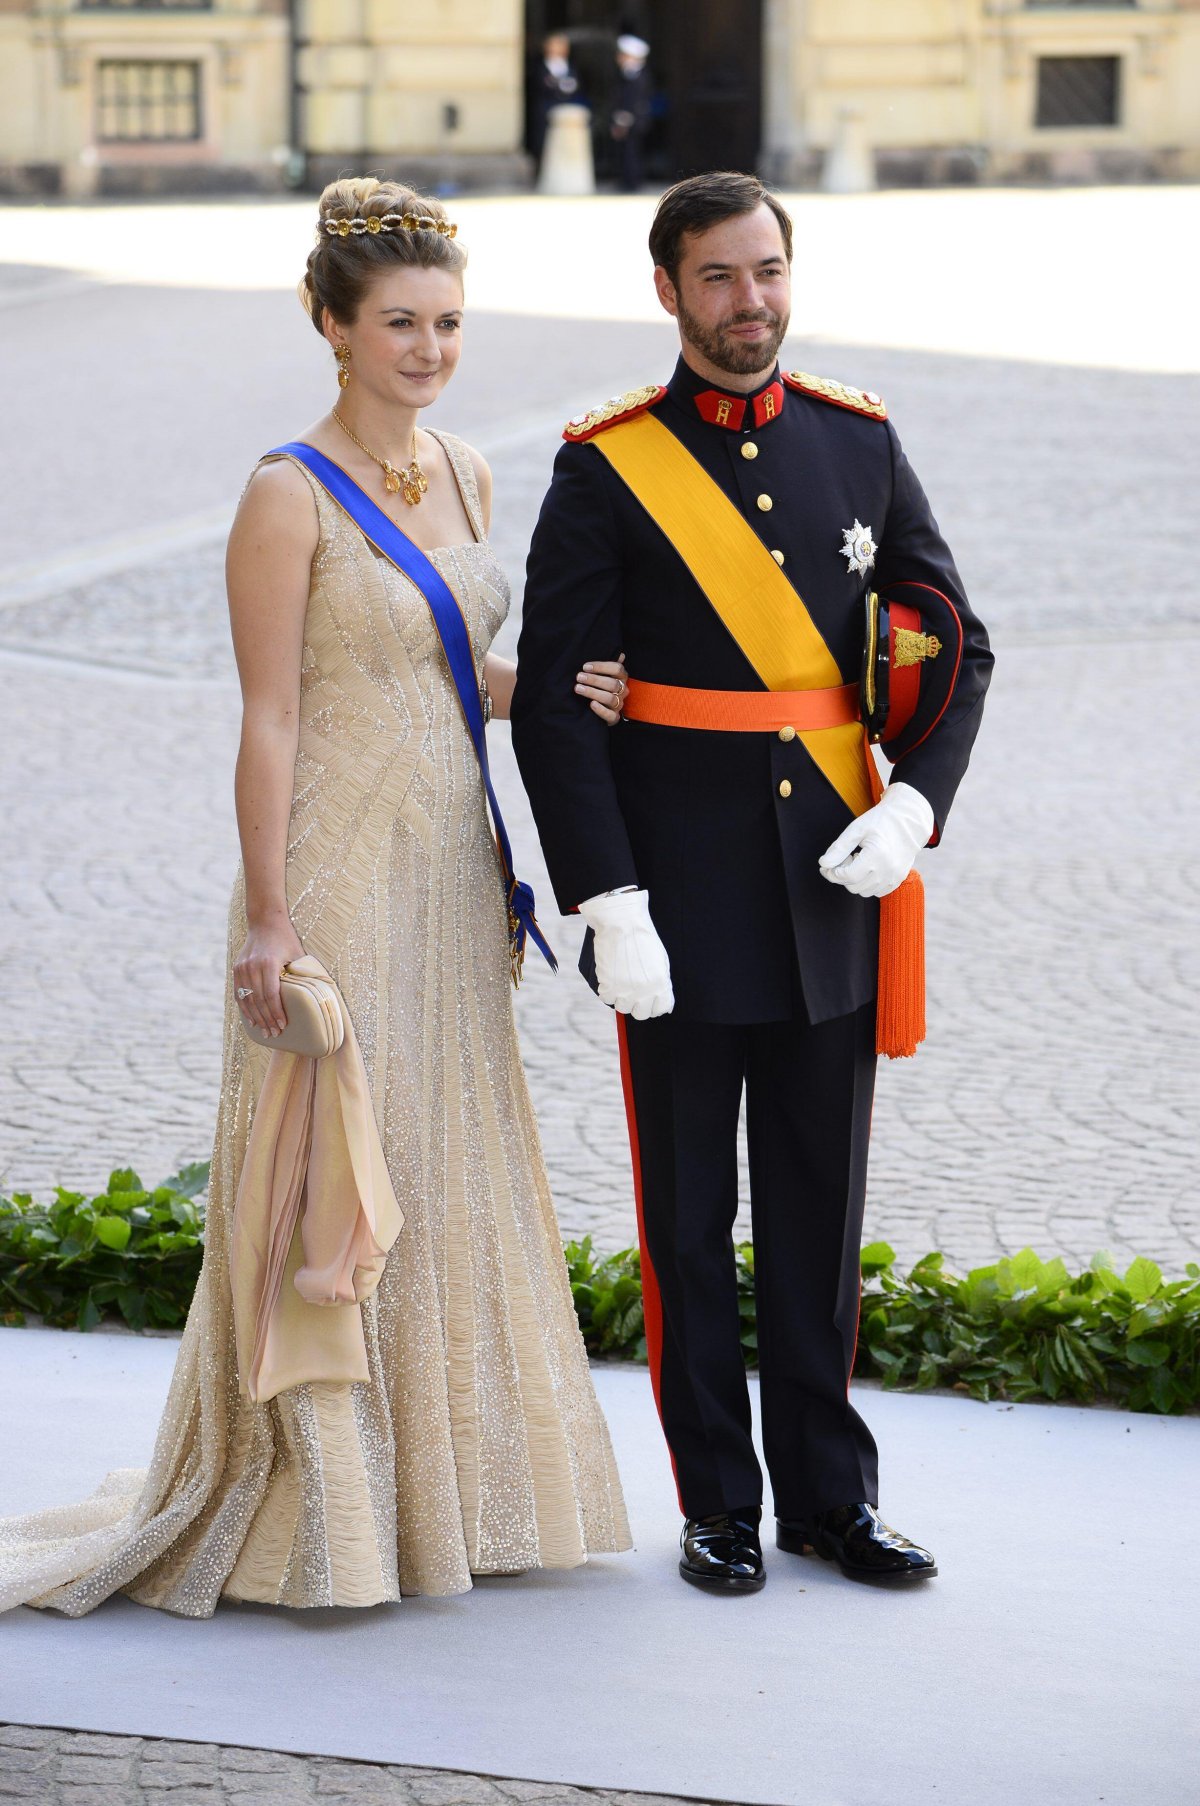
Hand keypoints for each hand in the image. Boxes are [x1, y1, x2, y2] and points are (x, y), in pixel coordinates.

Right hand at [233, 918, 306, 1038]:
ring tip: (263, 1031)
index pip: (271, 995)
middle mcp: (252, 966)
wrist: (265, 922)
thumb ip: (300, 974)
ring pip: (247, 1000)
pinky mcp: (236, 969)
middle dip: (267, 1020)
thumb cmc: (286, 939)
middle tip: (273, 1034)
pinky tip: (251, 1020)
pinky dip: (245, 1008)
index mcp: (269, 964)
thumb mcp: (297, 954)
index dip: (276, 1013)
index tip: (282, 1025)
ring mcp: (242, 968)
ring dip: (255, 1018)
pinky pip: (239, 994)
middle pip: (259, 1001)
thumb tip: (313, 996)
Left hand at [575, 653, 626, 725]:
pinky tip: (591, 704)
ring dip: (593, 692)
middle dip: (594, 680)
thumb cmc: (599, 685)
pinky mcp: (614, 717)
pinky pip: (610, 715)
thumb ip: (606, 665)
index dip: (601, 667)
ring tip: (578, 688)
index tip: (585, 666)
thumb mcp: (602, 673)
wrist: (597, 708)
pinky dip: (601, 710)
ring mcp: (619, 704)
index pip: (617, 669)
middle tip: (579, 677)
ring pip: (610, 698)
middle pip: (613, 684)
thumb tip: (620, 654)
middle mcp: (623, 690)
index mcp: (622, 677)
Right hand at [577, 888, 673, 1018]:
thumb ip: (662, 984)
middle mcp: (644, 991)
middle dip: (638, 1004)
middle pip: (641, 1014)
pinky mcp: (607, 985)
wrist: (621, 922)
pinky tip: (610, 976)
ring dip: (621, 997)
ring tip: (620, 979)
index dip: (654, 1004)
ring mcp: (625, 990)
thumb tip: (664, 1005)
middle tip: (633, 989)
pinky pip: (606, 998)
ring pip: (622, 1008)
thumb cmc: (642, 938)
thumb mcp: (661, 961)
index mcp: (661, 985)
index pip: (661, 1009)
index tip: (649, 997)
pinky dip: (606, 989)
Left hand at [818, 782, 934, 898]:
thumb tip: (824, 864)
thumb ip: (839, 848)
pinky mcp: (898, 879)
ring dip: (855, 880)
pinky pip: (876, 892)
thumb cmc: (882, 820)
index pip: (847, 876)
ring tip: (859, 861)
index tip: (827, 866)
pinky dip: (867, 884)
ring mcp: (895, 877)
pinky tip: (868, 867)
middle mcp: (888, 870)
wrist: (909, 819)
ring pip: (864, 892)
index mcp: (877, 855)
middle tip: (846, 858)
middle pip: (853, 886)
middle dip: (843, 875)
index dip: (832, 873)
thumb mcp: (856, 829)